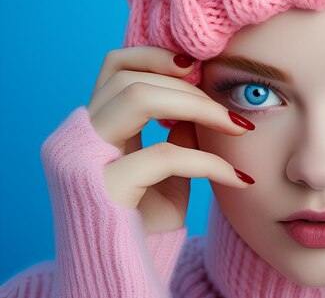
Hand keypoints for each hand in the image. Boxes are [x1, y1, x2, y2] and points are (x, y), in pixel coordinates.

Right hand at [87, 46, 254, 233]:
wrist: (120, 275)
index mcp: (93, 128)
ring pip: (137, 97)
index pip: (115, 66)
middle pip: (128, 75)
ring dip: (198, 106)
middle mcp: (77, 136)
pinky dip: (210, 161)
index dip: (157, 56)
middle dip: (188, 85)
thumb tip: (204, 104)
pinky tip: (239, 177)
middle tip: (228, 109)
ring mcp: (81, 159)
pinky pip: (164, 155)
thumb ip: (178, 134)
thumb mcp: (165, 171)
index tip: (200, 69)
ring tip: (237, 126)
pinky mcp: (98, 188)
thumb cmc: (144, 224)